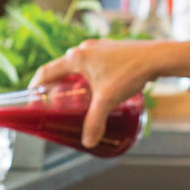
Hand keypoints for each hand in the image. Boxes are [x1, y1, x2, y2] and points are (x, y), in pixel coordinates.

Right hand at [30, 38, 166, 148]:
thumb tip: (87, 142)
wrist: (157, 57)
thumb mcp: (107, 100)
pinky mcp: (111, 48)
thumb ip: (94, 121)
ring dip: (73, 78)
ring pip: (78, 64)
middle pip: (61, 67)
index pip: (47, 71)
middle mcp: (84, 49)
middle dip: (56, 84)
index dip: (36, 84)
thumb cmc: (130, 73)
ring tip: (76, 95)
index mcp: (76, 58)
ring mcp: (98, 47)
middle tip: (54, 100)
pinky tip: (98, 85)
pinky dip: (88, 73)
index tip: (31, 96)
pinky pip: (92, 61)